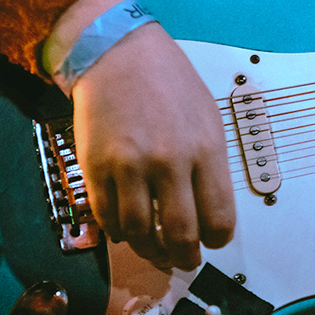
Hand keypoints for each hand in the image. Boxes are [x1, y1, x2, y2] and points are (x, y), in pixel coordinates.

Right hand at [57, 2, 235, 270]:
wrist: (119, 53)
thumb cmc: (169, 82)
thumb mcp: (207, 118)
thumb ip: (209, 164)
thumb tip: (210, 209)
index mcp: (205, 149)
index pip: (219, 217)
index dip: (217, 239)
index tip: (213, 242)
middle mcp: (169, 161)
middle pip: (180, 235)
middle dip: (185, 258)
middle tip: (185, 261)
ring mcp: (129, 167)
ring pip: (139, 234)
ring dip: (149, 250)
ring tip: (156, 249)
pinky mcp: (96, 168)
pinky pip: (108, 219)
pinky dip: (120, 231)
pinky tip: (129, 228)